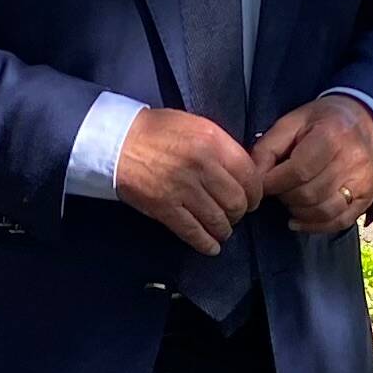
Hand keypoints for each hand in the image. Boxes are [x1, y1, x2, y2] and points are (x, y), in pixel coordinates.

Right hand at [114, 106, 259, 253]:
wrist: (117, 141)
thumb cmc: (155, 131)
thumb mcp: (195, 125)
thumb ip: (220, 147)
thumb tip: (242, 171)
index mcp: (212, 141)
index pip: (249, 175)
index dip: (255, 192)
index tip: (252, 199)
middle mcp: (201, 165)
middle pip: (236, 201)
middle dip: (240, 213)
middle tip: (235, 214)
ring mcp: (183, 189)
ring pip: (218, 220)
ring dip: (224, 229)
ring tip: (222, 229)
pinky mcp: (165, 208)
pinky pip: (194, 232)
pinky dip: (206, 244)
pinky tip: (211, 246)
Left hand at [253, 93, 372, 236]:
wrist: (362, 120)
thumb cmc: (319, 122)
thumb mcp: (289, 123)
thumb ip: (267, 149)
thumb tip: (255, 180)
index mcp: (331, 135)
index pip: (298, 171)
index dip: (274, 183)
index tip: (262, 184)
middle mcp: (353, 159)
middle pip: (310, 194)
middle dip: (285, 196)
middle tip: (278, 189)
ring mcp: (364, 181)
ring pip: (324, 211)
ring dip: (298, 211)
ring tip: (290, 199)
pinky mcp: (369, 197)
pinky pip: (340, 222)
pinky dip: (315, 226)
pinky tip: (298, 219)